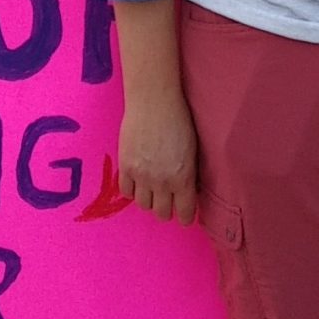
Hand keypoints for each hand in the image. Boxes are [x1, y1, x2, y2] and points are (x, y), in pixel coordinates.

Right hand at [116, 91, 198, 222]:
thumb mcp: (193, 150)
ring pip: (144, 205)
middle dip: (167, 209)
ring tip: (153, 190)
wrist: (154, 102)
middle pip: (162, 213)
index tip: (186, 215)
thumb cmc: (180, 120)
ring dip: (150, 200)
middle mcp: (162, 181)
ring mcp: (141, 175)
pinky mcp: (125, 167)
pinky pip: (126, 192)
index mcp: (183, 178)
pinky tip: (138, 181)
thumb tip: (189, 191)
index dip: (186, 216)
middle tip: (169, 200)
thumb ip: (189, 174)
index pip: (185, 212)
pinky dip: (133, 190)